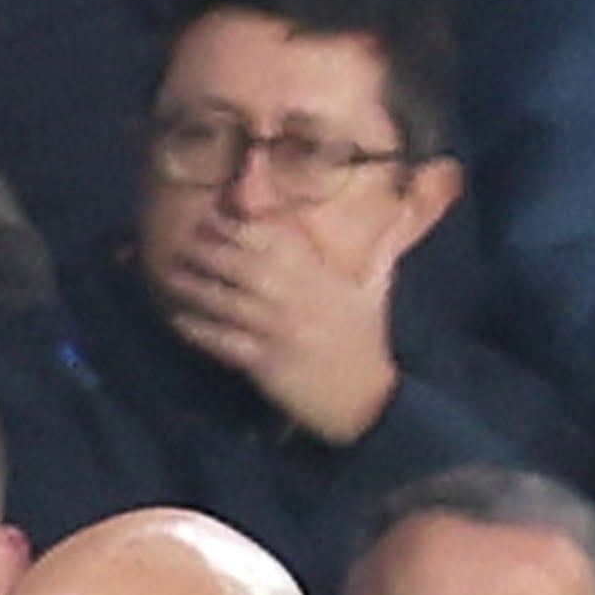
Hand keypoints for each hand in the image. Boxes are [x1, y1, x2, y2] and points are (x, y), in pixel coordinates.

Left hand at [156, 209, 404, 446]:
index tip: (215, 215)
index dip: (241, 225)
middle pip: (244, 264)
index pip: (273, 239)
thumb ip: (384, 243)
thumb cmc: (368, 344)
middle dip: (211, 250)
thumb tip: (422, 191)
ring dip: (197, 286)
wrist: (367, 404)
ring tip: (171, 274)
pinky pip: (226, 342)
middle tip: (184, 239)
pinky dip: (201, 331)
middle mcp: (297, 298)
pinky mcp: (268, 365)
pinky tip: (179, 320)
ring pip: (229, 300)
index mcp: (319, 276)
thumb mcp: (378, 286)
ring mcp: (280, 332)